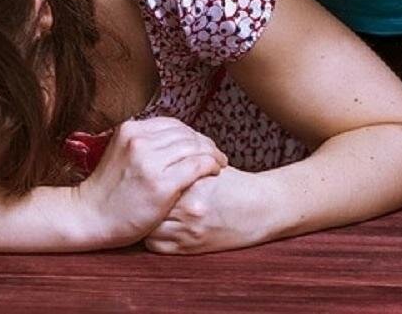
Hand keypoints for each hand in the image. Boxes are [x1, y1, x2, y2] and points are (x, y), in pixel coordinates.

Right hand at [74, 117, 227, 247]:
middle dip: (204, 143)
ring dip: (212, 153)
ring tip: (219, 163)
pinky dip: (211, 165)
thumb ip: (143, 143)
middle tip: (216, 155)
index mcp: (130, 129)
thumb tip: (172, 138)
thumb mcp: (119, 153)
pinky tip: (215, 171)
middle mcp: (140, 140)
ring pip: (195, 146)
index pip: (172, 124)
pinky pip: (198, 165)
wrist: (90, 216)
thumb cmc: (108, 191)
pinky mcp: (162, 184)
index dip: (191, 134)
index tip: (201, 145)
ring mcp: (151, 162)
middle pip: (186, 133)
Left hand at [144, 167, 270, 254]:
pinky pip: (156, 245)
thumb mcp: (211, 167)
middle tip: (139, 193)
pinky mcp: (190, 248)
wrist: (262, 209)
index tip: (143, 176)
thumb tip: (156, 152)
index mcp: (194, 183)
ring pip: (148, 226)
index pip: (156, 179)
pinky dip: (152, 236)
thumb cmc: (236, 184)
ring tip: (145, 210)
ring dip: (145, 218)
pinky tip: (158, 226)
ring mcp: (188, 231)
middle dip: (143, 198)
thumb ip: (185, 162)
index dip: (147, 177)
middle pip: (149, 203)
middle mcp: (189, 208)